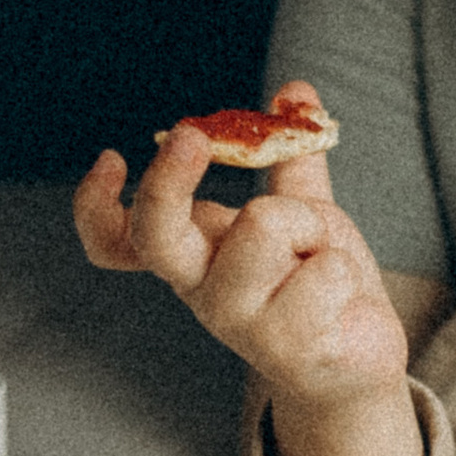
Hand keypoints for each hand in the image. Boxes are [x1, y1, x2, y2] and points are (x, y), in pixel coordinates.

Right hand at [74, 85, 416, 455]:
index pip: (116, 241)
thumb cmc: (322, 287)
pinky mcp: (289, 347)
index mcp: (196, 254)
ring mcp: (242, 322)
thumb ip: (294, 156)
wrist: (360, 363)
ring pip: (264, 224)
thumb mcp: (304, 213)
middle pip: (157, 234)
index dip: (95, 206)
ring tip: (322, 257)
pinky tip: (342, 299)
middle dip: (168, 179)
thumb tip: (296, 91)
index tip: (112, 158)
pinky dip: (345, 267)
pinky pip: (326, 268)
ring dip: (312, 226)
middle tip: (191, 134)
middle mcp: (204, 289)